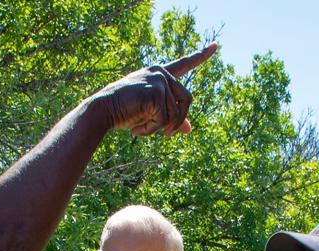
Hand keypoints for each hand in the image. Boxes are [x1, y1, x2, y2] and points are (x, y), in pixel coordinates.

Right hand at [96, 44, 217, 136]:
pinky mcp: (155, 92)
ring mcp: (159, 80)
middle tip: (167, 136)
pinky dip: (151, 130)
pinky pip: (164, 120)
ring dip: (159, 129)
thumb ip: (171, 117)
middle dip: (178, 122)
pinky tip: (137, 130)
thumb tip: (189, 129)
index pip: (184, 64)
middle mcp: (161, 73)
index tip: (216, 46)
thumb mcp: (151, 114)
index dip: (201, 56)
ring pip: (175, 114)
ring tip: (140, 129)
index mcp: (160, 73)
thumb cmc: (124, 112)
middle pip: (187, 101)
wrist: (103, 111)